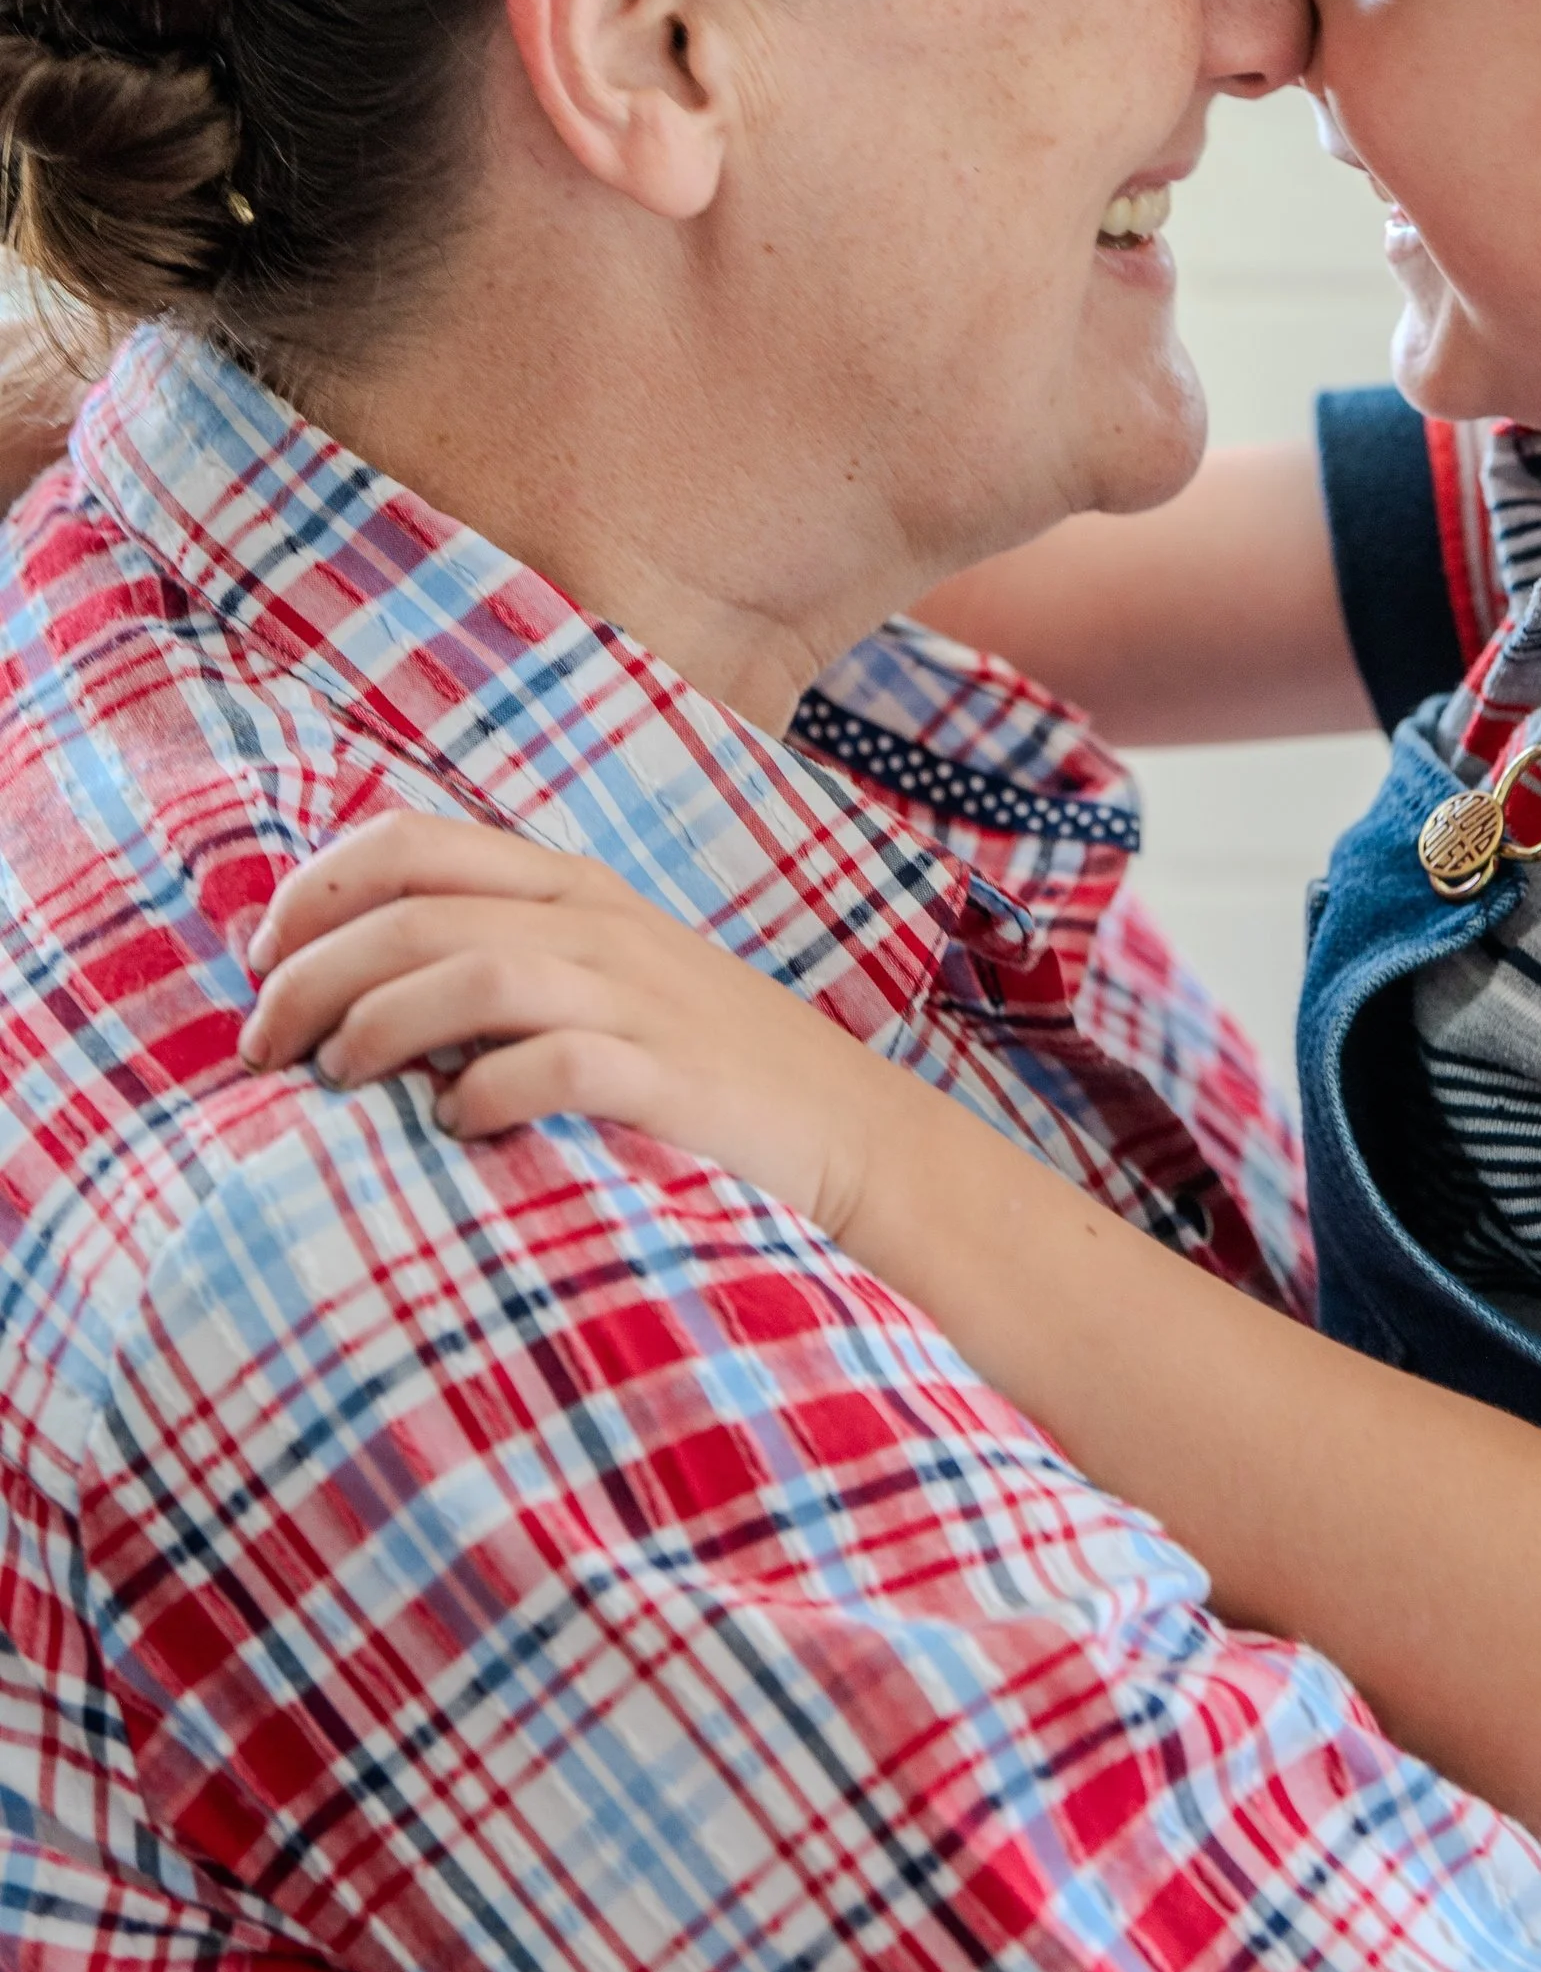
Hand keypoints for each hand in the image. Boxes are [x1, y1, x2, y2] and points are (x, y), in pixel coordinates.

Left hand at [238, 813, 879, 1235]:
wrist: (848, 1130)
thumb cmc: (702, 1064)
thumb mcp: (604, 976)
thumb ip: (499, 955)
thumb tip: (350, 982)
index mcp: (571, 887)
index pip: (412, 841)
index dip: (313, 891)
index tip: (261, 961)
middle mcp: (598, 924)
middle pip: (417, 909)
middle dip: (311, 972)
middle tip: (262, 1045)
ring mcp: (639, 996)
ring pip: (471, 970)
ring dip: (376, 1023)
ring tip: (336, 1080)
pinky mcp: (672, 1076)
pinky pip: (556, 1062)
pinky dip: (483, 1090)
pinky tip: (454, 1126)